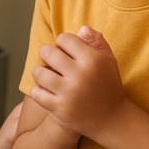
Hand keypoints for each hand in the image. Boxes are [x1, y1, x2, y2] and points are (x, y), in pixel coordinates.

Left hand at [30, 26, 126, 140]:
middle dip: (47, 53)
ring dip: (39, 71)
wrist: (112, 120)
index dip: (63, 43)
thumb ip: (96, 41)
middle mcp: (80, 76)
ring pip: (38, 72)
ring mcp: (69, 94)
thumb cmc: (107, 86)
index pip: (64, 39)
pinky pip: (36, 93)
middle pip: (47, 52)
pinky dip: (38, 90)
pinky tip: (46, 90)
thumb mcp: (108, 61)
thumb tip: (81, 29)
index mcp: (93, 60)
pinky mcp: (60, 110)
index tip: (66, 51)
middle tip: (52, 60)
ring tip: (46, 74)